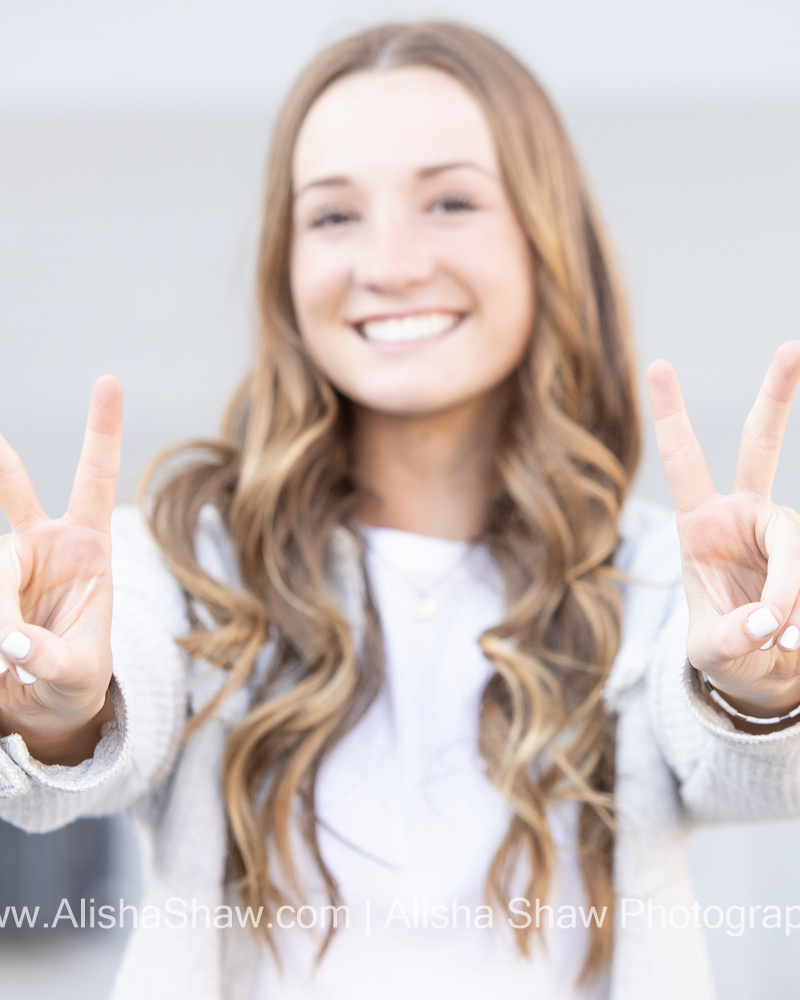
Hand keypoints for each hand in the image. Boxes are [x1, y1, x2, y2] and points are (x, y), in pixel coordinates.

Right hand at [0, 376, 122, 761]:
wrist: (43, 704)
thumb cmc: (75, 679)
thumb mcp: (78, 675)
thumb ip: (50, 659)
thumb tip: (10, 643)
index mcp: (90, 548)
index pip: (94, 479)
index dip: (102, 430)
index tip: (108, 379)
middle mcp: (45, 542)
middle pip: (13, 496)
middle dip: (1, 466)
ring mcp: (10, 560)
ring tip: (9, 658)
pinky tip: (2, 656)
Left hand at [646, 341, 799, 721]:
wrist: (766, 671)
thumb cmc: (727, 651)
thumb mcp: (712, 652)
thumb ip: (732, 638)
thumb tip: (767, 621)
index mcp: (701, 526)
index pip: (684, 464)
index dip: (672, 417)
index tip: (659, 365)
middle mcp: (745, 517)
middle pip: (762, 446)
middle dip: (777, 397)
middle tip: (792, 348)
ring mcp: (784, 532)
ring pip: (794, 544)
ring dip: (790, 595)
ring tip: (781, 638)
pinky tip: (793, 638)